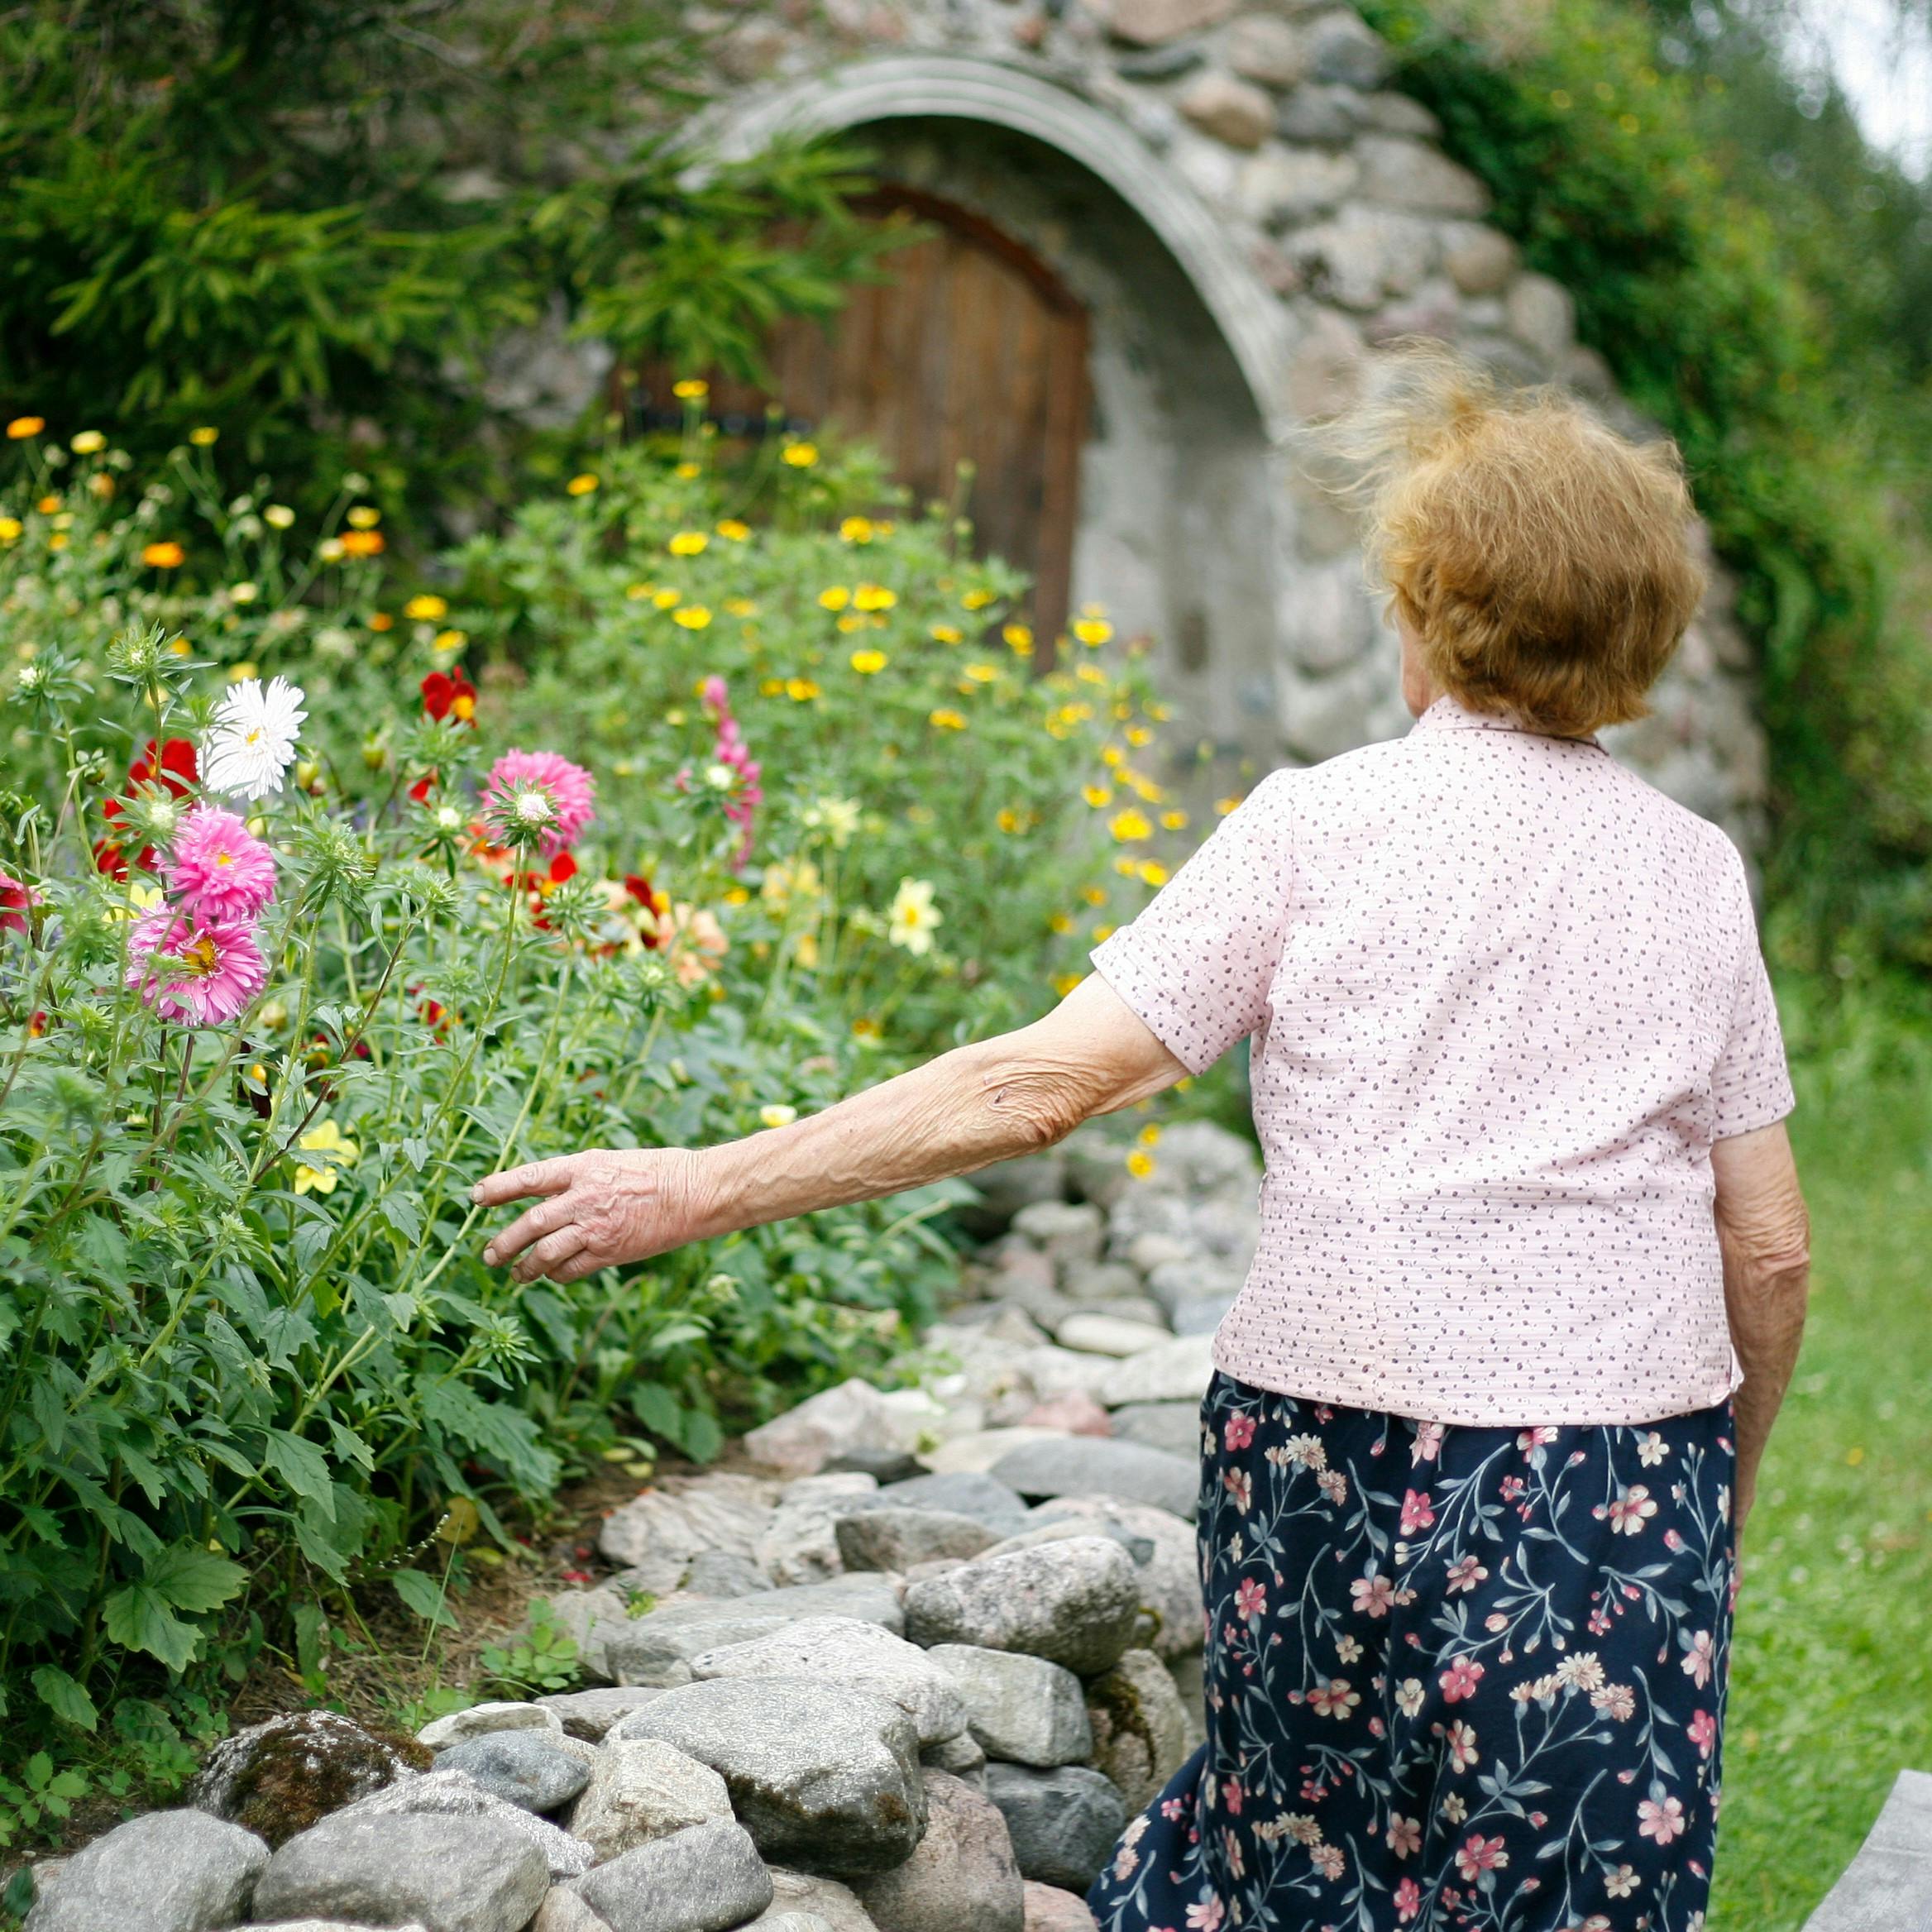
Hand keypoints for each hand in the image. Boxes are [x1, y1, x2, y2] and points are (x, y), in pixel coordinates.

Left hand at [474, 1147, 709, 1282]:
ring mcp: (597, 1226)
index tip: (476, 1197)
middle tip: (489, 1254)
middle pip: (530, 1222)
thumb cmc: (658, 1171)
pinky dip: (557, 1274)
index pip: (529, 1177)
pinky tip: (553, 1276)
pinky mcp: (611, 1251)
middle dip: (504, 1241)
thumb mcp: (612, 1161)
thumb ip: (578, 1178)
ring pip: (546, 1252)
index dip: (499, 1188)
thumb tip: (546, 1195)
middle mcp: (584, 1196)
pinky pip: (572, 1269)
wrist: (695, 1191)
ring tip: (515, 1275)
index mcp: (584, 1166)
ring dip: (525, 1266)